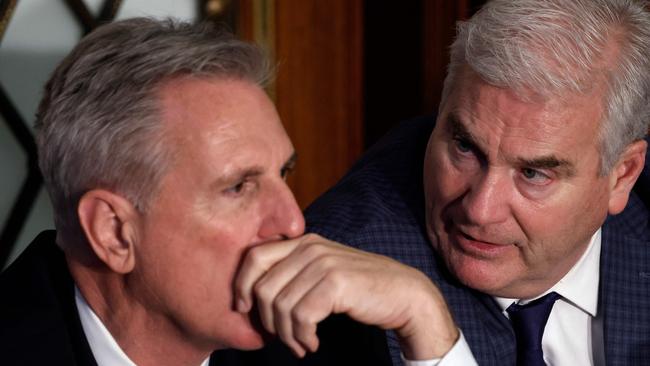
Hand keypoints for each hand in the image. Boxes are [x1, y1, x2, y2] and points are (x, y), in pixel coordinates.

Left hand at [234, 233, 458, 358]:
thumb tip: (252, 296)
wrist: (404, 294)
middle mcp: (310, 248)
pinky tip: (313, 343)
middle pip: (263, 287)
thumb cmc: (360, 289)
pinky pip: (301, 317)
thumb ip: (293, 274)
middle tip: (282, 337)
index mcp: (303, 242)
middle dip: (267, 320)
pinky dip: (303, 337)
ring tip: (301, 344)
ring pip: (281, 306)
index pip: (254, 257)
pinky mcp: (335, 283)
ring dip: (287, 335)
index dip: (242, 285)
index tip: (244, 309)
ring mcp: (323, 263)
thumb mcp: (322, 273)